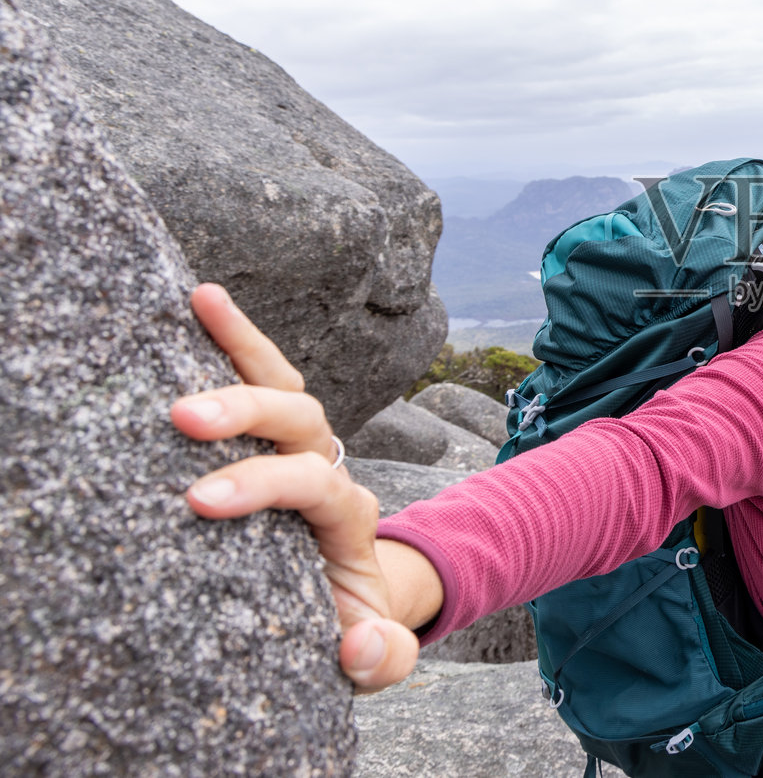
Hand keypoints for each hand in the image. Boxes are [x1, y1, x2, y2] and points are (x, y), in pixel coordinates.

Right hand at [171, 283, 423, 692]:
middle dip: (248, 412)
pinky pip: (263, 377)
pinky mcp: (276, 439)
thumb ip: (383, 659)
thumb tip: (364, 643)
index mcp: (349, 520)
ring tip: (200, 300)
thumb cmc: (354, 630)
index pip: (316, 484)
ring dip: (246, 345)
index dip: (266, 484)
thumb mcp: (377, 656)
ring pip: (287, 384)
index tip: (202, 499)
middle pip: (304, 420)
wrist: (362, 606)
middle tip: (184, 417)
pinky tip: (201, 298)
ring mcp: (306, 450)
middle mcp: (332, 472)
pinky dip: (238, 337)